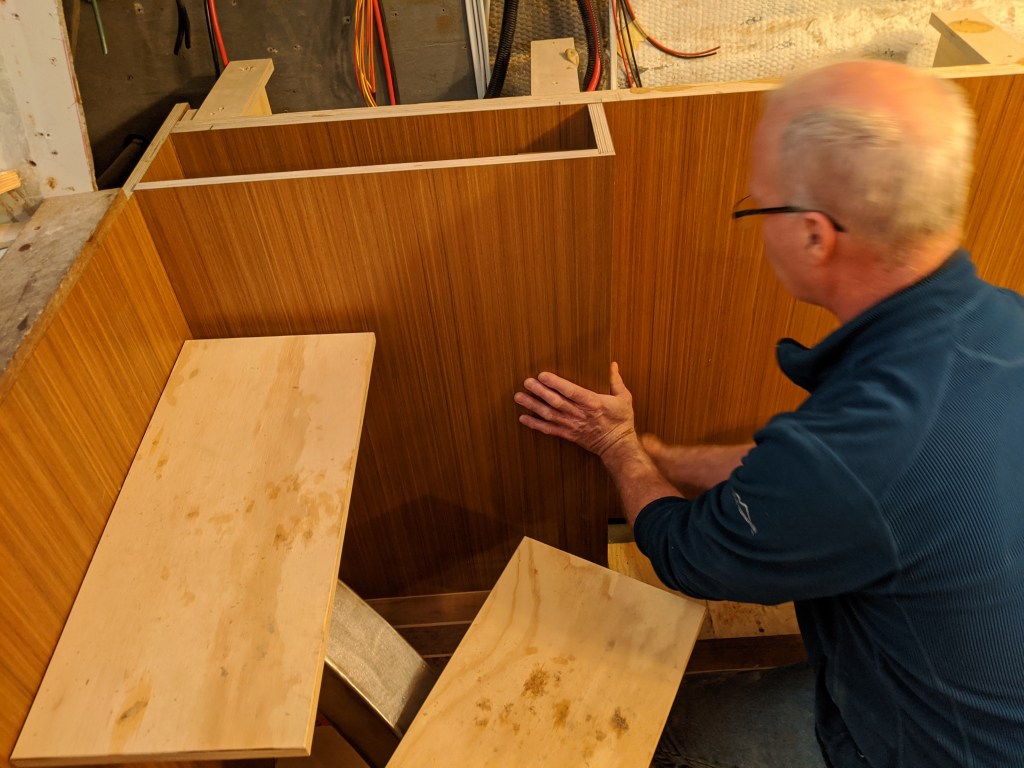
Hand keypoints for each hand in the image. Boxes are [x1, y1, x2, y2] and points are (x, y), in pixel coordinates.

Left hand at [514, 362, 637, 459]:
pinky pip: (549, 430)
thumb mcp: (624, 398)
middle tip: (526, 382)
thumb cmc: (622, 421)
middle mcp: (580, 414)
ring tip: (519, 397)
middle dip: (540, 392)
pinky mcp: (569, 435)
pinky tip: (523, 418)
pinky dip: (535, 424)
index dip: (556, 384)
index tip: (542, 375)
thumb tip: (612, 364)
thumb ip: (616, 381)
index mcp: (593, 403)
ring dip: (533, 406)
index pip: (571, 391)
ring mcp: (573, 426)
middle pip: (556, 402)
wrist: (618, 446)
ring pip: (550, 415)